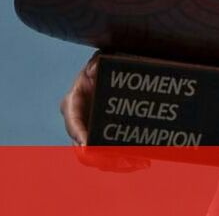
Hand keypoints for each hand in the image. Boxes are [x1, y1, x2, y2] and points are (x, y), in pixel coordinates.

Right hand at [61, 52, 150, 172]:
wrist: (117, 73)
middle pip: (83, 148)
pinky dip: (125, 161)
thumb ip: (97, 63)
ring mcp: (92, 133)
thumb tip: (93, 70)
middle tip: (120, 159)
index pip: (73, 124)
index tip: (89, 145)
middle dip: (100, 157)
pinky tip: (142, 162)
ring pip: (98, 157)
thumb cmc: (106, 65)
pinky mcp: (106, 138)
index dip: (79, 136)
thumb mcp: (101, 60)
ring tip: (137, 163)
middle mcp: (79, 123)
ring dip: (116, 163)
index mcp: (73, 104)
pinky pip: (111, 156)